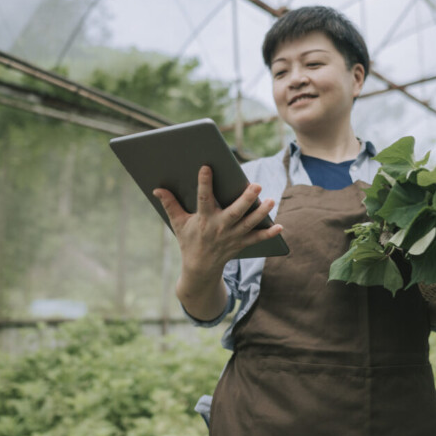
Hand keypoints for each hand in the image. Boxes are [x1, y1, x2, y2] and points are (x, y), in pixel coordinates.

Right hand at [153, 166, 282, 279]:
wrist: (200, 268)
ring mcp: (233, 237)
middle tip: (256, 185)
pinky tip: (280, 226)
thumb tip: (156, 188)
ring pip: (249, 223)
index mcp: (203, 219)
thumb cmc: (189, 240)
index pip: (203, 198)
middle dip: (246, 199)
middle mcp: (220, 227)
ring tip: (271, 200)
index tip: (206, 166)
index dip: (204, 183)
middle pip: (235, 212)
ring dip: (261, 213)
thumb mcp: (177, 223)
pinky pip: (257, 239)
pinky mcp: (242, 244)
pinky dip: (269, 234)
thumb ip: (169, 204)